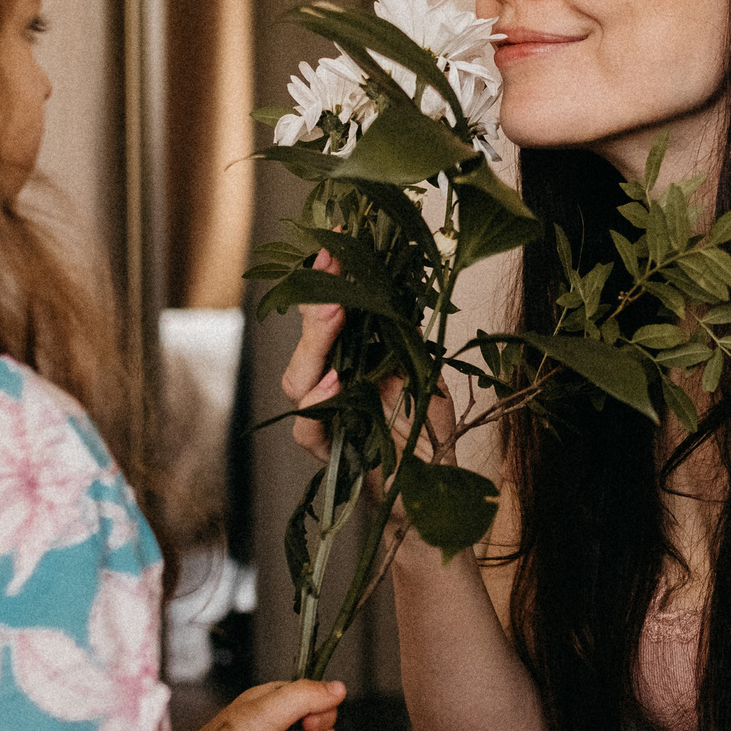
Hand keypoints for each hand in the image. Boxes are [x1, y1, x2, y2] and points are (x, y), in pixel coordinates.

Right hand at [277, 254, 458, 470]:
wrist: (433, 493)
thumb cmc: (427, 436)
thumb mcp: (426, 377)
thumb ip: (407, 341)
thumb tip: (396, 289)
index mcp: (353, 357)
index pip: (331, 309)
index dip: (329, 275)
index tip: (337, 237)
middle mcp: (332, 381)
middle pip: (308, 339)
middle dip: (317, 300)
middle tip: (332, 267)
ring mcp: (325, 416)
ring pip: (297, 378)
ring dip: (314, 344)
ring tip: (334, 315)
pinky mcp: (327, 452)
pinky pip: (307, 427)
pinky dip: (317, 404)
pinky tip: (334, 385)